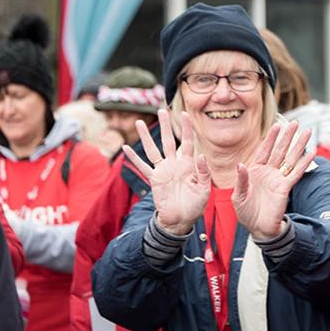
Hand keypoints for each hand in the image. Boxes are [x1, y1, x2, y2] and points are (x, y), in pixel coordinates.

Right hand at [123, 109, 210, 234]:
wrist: (181, 220)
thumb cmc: (195, 205)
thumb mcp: (204, 189)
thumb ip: (203, 172)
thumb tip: (202, 156)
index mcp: (189, 164)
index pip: (188, 142)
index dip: (187, 128)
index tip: (185, 114)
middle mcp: (175, 164)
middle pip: (169, 140)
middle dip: (165, 126)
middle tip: (161, 110)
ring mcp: (163, 171)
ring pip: (153, 149)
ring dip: (146, 136)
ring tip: (139, 122)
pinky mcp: (154, 179)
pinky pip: (142, 166)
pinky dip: (133, 158)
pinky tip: (125, 148)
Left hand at [233, 121, 314, 240]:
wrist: (258, 228)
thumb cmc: (246, 212)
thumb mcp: (238, 196)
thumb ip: (241, 180)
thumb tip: (240, 165)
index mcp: (254, 170)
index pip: (264, 150)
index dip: (271, 138)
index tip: (277, 125)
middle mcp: (268, 171)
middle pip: (280, 150)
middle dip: (288, 136)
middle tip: (296, 122)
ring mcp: (278, 178)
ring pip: (290, 158)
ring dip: (299, 145)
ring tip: (308, 132)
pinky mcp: (286, 187)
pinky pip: (296, 173)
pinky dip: (304, 163)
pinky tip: (311, 153)